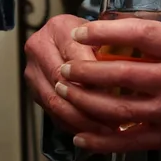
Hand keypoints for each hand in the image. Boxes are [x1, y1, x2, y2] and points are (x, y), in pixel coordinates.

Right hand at [23, 14, 116, 138]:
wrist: (69, 37)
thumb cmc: (91, 36)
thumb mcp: (103, 33)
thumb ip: (111, 49)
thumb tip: (127, 78)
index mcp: (58, 28)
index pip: (76, 59)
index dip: (97, 80)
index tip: (118, 96)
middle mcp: (39, 47)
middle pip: (61, 84)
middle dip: (89, 107)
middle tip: (113, 121)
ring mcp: (33, 70)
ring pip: (55, 103)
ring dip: (81, 121)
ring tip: (105, 131)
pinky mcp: (34, 90)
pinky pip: (52, 114)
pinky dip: (73, 126)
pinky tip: (91, 132)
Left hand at [55, 18, 160, 156]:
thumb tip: (128, 38)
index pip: (141, 35)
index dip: (107, 31)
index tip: (83, 31)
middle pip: (121, 74)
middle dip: (86, 71)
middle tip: (64, 67)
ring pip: (120, 109)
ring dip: (86, 101)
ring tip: (64, 93)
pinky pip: (131, 141)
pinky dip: (103, 140)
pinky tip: (81, 136)